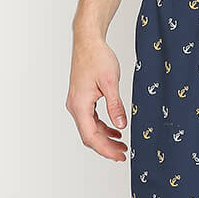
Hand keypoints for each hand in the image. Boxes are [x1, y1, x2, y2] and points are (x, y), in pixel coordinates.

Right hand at [66, 35, 127, 159]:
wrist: (88, 42)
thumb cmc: (97, 57)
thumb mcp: (110, 82)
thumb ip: (115, 105)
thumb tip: (121, 125)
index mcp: (80, 105)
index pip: (91, 136)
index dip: (106, 149)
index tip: (120, 156)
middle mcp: (75, 106)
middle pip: (89, 136)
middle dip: (106, 147)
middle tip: (123, 154)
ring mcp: (77, 103)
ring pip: (90, 129)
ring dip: (105, 138)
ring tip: (121, 145)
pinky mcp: (81, 99)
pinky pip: (90, 119)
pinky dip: (102, 127)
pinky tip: (115, 130)